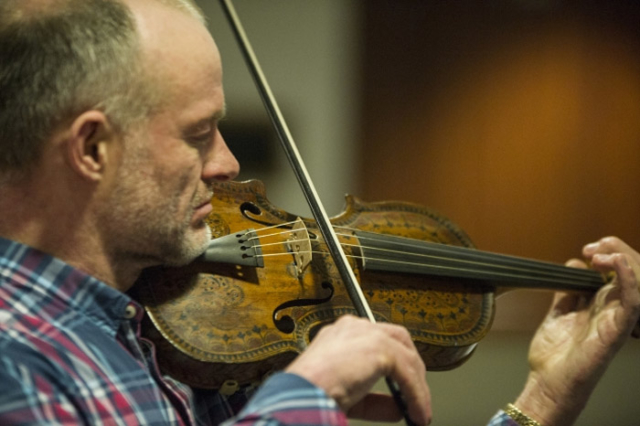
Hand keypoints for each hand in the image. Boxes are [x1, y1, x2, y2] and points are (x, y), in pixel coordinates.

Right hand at [285, 315, 431, 424]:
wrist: (300, 395)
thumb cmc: (311, 394)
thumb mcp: (349, 395)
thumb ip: (374, 399)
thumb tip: (398, 408)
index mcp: (342, 334)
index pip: (377, 341)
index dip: (394, 365)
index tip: (401, 389)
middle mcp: (355, 328)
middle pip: (398, 339)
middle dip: (412, 368)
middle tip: (417, 395)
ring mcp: (367, 334)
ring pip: (406, 356)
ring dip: (417, 386)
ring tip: (420, 411)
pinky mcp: (379, 347)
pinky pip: (408, 372)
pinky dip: (416, 395)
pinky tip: (417, 413)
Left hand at [514, 237, 639, 425]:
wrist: (547, 381)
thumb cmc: (555, 354)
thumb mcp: (559, 311)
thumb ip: (568, 290)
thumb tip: (573, 265)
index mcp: (599, 304)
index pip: (617, 270)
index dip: (608, 252)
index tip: (588, 247)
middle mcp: (611, 309)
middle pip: (630, 272)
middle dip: (616, 251)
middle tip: (594, 247)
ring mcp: (615, 319)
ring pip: (637, 283)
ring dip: (623, 261)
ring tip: (602, 255)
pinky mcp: (615, 330)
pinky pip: (631, 303)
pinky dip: (628, 280)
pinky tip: (617, 264)